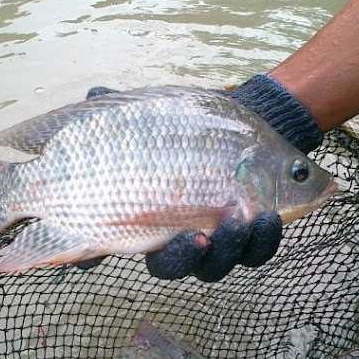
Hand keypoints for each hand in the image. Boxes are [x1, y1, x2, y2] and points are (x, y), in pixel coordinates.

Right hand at [76, 76, 322, 281]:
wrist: (243, 123)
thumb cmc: (188, 126)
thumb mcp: (153, 114)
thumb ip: (122, 109)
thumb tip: (95, 92)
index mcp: (138, 216)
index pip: (104, 247)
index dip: (92, 257)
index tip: (94, 253)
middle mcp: (172, 236)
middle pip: (167, 266)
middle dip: (180, 258)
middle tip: (194, 238)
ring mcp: (212, 240)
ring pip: (213, 266)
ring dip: (225, 251)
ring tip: (238, 222)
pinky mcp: (248, 235)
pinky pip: (254, 253)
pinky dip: (261, 242)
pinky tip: (266, 218)